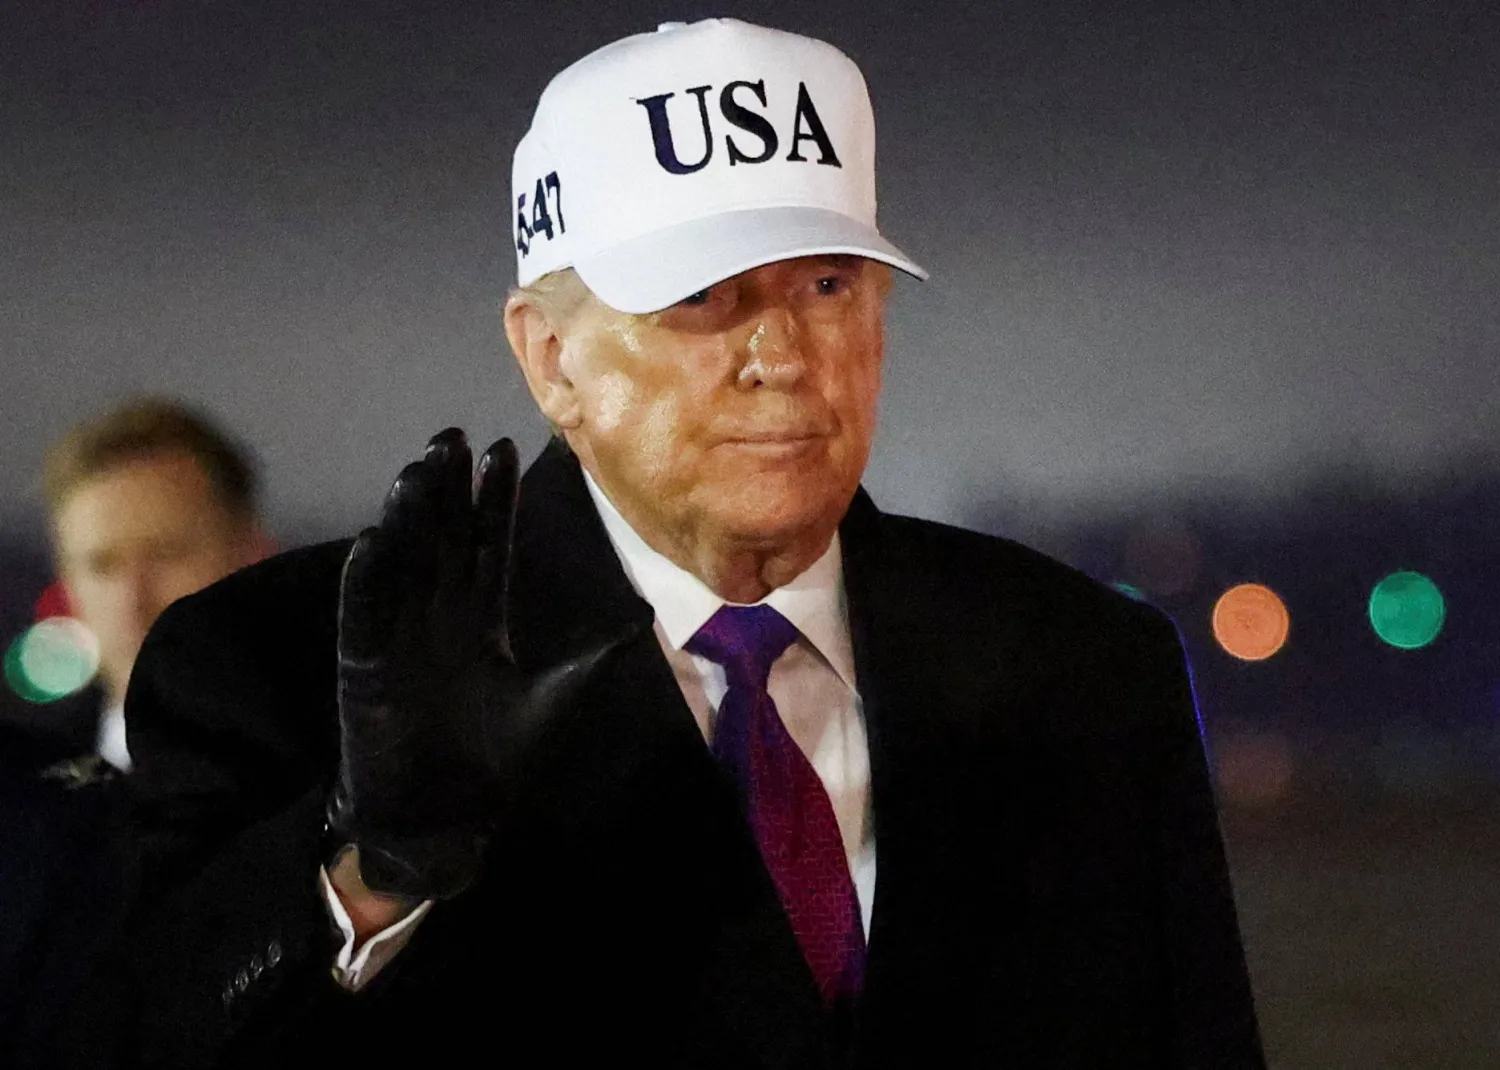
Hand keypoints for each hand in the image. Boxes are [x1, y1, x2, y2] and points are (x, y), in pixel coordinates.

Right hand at [327, 429, 620, 899]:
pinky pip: (364, 612)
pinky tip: (376, 537)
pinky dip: (368, 577)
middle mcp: (438, 616)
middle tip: (453, 436)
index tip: (503, 450)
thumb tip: (637, 625)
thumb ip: (585, 663)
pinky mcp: (364, 665)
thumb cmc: (490, 761)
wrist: (442, 819)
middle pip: (443, 538)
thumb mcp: (548, 703)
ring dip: (409, 517)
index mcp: (480, 619)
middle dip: (448, 489)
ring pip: (405, 562)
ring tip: (419, 469)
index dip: (493, 501)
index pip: (487, 545)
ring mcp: (399, 636)